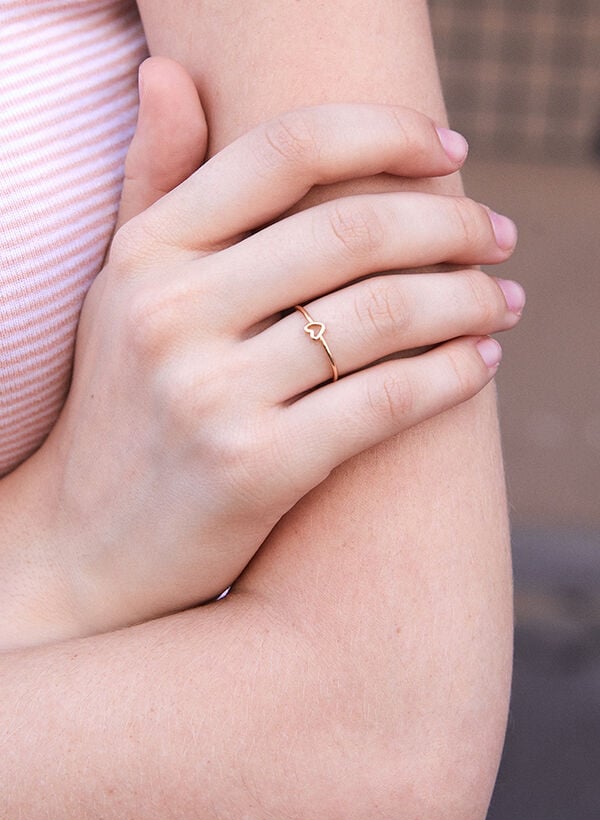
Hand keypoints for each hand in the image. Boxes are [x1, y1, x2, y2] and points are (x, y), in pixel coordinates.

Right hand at [30, 93, 522, 635]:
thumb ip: (151, 182)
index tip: (452, 150)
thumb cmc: (123, 410)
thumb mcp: (121, 289)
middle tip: (500, 235)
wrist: (87, 543)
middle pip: (353, 231)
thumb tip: (168, 71)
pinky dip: (451, 376)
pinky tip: (479, 365)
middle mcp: (170, 313)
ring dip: (470, 299)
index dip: (386, 133)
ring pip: (383, 315)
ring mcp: (210, 394)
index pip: (285, 150)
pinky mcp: (254, 469)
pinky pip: (385, 401)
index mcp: (146, 253)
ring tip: (504, 301)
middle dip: (453, 224)